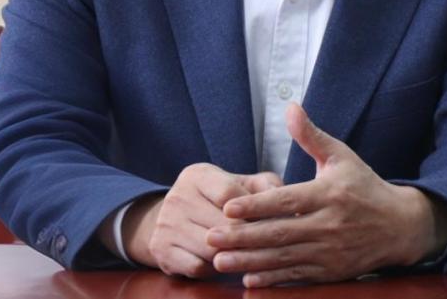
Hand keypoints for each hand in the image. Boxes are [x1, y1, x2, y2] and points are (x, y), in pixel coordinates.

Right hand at [125, 163, 281, 278]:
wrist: (175, 219)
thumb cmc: (219, 200)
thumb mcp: (240, 184)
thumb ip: (265, 185)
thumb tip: (285, 197)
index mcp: (197, 175)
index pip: (229, 194)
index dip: (252, 210)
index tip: (270, 220)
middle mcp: (176, 196)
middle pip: (222, 225)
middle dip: (249, 237)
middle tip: (268, 245)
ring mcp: (166, 224)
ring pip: (211, 249)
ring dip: (233, 255)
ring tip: (249, 254)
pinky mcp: (160, 249)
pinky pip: (197, 267)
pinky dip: (214, 269)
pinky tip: (224, 262)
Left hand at [207, 103, 446, 286]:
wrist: (400, 226)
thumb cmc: (363, 186)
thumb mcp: (341, 156)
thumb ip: (311, 136)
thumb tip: (290, 107)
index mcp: (329, 194)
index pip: (286, 201)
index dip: (256, 205)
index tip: (227, 208)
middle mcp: (329, 225)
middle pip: (279, 233)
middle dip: (243, 237)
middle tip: (210, 238)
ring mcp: (331, 252)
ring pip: (284, 258)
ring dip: (250, 261)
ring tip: (219, 261)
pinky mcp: (332, 271)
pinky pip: (297, 277)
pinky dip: (273, 279)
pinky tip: (249, 279)